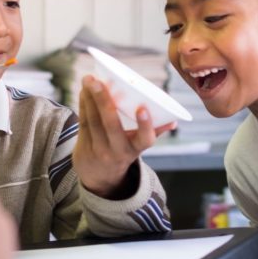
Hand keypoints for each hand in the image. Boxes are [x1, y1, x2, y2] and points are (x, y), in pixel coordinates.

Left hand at [72, 75, 174, 197]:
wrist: (99, 178)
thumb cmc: (123, 152)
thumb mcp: (139, 146)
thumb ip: (153, 132)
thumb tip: (174, 121)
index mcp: (136, 148)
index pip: (145, 139)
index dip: (145, 125)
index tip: (142, 108)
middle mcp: (118, 150)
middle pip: (111, 125)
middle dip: (104, 102)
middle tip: (99, 82)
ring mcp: (99, 149)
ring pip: (94, 121)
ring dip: (89, 98)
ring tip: (89, 79)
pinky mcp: (84, 146)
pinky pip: (84, 122)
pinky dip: (83, 104)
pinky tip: (84, 90)